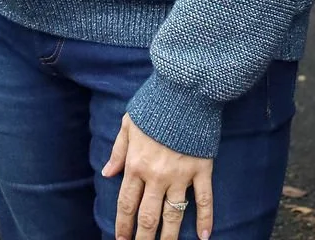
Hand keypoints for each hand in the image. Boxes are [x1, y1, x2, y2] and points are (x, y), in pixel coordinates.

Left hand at [103, 113, 213, 239]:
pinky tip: (205, 237)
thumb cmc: (154, 104)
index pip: (126, 203)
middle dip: (143, 238)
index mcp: (136, 164)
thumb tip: (108, 173)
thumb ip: (119, 150)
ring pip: (173, 215)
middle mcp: (156, 175)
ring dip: (169, 237)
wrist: (184, 90)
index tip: (121, 239)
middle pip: (148, 216)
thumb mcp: (129, 123)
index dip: (123, 224)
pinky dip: (206, 219)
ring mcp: (180, 175)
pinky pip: (204, 200)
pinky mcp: (201, 169)